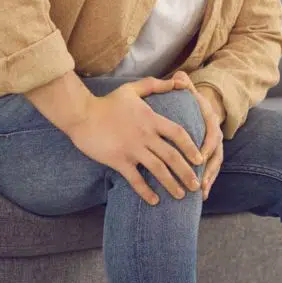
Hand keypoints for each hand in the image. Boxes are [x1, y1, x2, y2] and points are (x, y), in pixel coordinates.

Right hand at [65, 76, 203, 205]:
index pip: (178, 134)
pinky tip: (154, 201)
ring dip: (171, 184)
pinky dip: (146, 192)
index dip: (191, 148)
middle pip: (172, 156)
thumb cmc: (107, 102)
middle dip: (186, 172)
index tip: (200, 159)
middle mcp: (145, 136)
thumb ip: (156, 85)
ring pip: (157, 170)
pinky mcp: (118, 161)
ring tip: (181, 196)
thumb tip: (179, 81)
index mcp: (151, 119)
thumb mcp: (133, 89)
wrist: (82, 114)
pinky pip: (135, 180)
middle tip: (196, 185)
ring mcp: (132, 149)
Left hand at [171, 71, 224, 200]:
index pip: (212, 136)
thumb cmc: (191, 102)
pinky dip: (207, 184)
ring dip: (208, 180)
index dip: (207, 148)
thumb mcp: (189, 92)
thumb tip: (179, 76)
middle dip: (208, 170)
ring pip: (215, 167)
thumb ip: (184, 85)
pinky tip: (201, 197)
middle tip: (199, 183)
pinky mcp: (211, 157)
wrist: (203, 107)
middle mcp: (216, 137)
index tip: (199, 158)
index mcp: (211, 122)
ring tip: (200, 194)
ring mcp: (215, 149)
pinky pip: (211, 172)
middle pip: (216, 156)